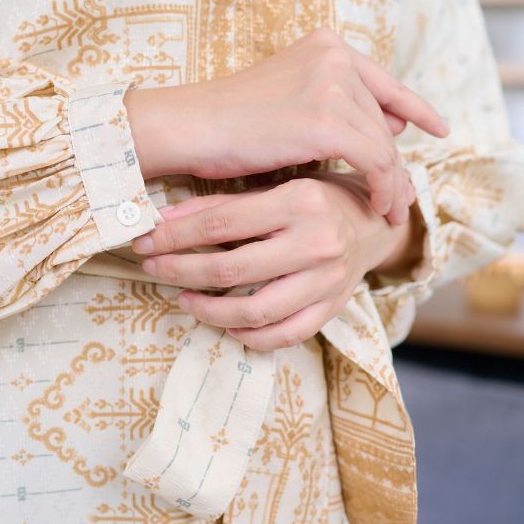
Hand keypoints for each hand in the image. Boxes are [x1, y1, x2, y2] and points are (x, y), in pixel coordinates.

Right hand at [124, 27, 447, 224]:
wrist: (191, 127)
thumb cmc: (227, 125)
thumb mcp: (286, 103)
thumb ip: (332, 108)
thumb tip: (390, 128)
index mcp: (325, 45)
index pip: (384, 81)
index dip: (415, 107)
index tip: (437, 129)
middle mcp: (334, 57)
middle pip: (381, 120)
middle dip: (395, 161)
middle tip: (403, 197)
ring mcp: (331, 86)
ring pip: (382, 144)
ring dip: (391, 182)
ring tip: (392, 212)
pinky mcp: (326, 121)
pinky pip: (374, 161)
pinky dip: (382, 188)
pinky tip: (379, 209)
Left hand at [130, 175, 419, 350]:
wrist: (377, 223)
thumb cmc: (318, 198)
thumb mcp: (276, 187)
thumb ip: (224, 204)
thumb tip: (165, 220)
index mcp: (300, 201)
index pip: (221, 223)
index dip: (176, 236)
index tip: (146, 241)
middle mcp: (317, 242)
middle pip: (232, 270)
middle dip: (181, 272)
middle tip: (153, 269)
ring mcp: (327, 281)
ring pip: (254, 312)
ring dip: (208, 310)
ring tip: (184, 299)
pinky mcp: (333, 308)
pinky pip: (284, 335)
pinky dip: (249, 336)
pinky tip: (225, 325)